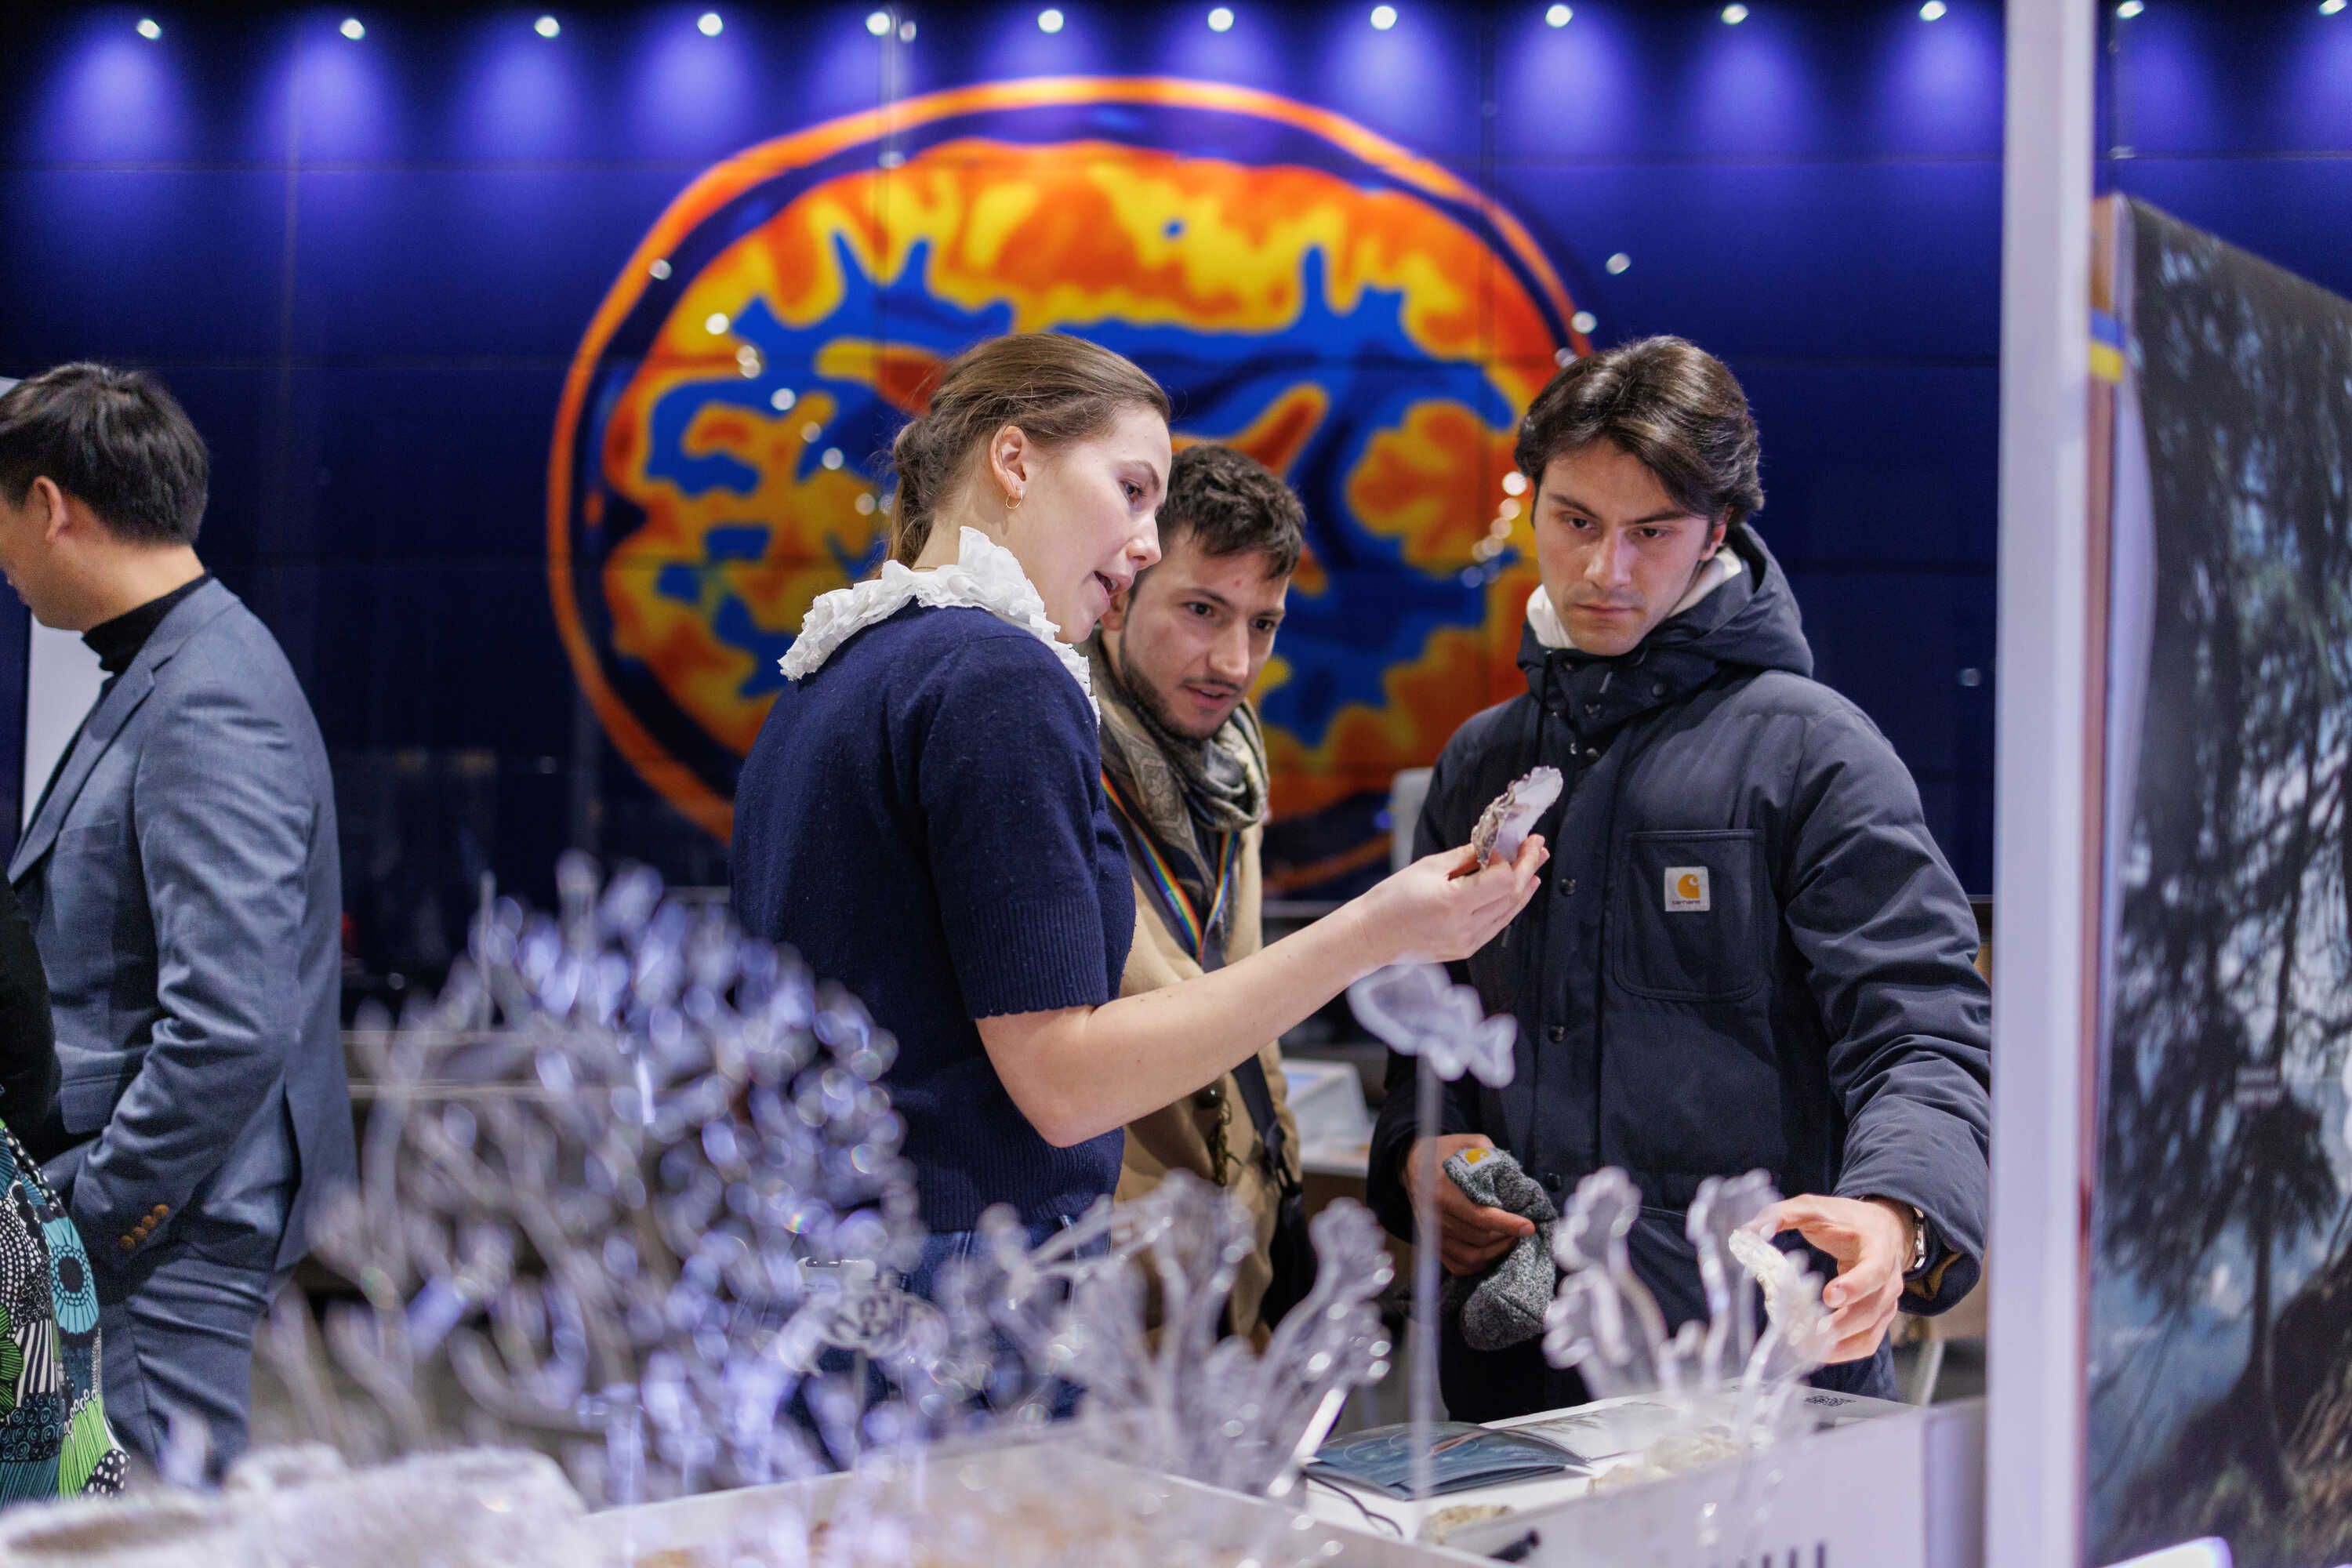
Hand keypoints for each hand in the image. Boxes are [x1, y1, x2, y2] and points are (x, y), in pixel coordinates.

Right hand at [1350, 837, 1546, 968]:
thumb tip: (1492, 846)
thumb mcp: (1428, 867)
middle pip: (1512, 896)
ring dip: (1524, 887)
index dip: (1514, 860)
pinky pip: (1497, 925)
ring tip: (1534, 866)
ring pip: (1509, 912)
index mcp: (1454, 903)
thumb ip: (1465, 856)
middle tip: (1537, 847)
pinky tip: (1516, 891)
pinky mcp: (1465, 949)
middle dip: (1528, 868)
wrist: (1371, 936)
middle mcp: (1465, 927)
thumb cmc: (1392, 899)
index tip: (1515, 843)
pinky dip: (1509, 905)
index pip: (1504, 880)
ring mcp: (1466, 942)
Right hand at [1404, 1134, 1536, 1275]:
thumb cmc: (1443, 1152)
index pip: (1479, 1216)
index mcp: (1443, 1190)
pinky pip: (1458, 1265)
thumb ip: (1489, 1153)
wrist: (1411, 1163)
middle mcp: (1435, 1216)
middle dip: (1506, 1236)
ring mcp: (1432, 1233)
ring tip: (1510, 1239)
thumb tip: (1513, 1173)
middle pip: (1479, 1238)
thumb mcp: (1467, 1142)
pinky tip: (1492, 1251)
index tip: (1528, 1226)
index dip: (1507, 1224)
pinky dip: (1479, 1264)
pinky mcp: (1432, 1243)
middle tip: (1522, 1229)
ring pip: (1471, 1255)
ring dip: (1496, 1251)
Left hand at [1757, 1194, 1914, 1363]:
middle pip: (1870, 1310)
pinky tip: (1816, 1352)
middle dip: (1839, 1326)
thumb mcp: (1814, 1207)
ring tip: (1803, 1348)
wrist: (1884, 1229)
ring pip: (1868, 1333)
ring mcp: (1887, 1302)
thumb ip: (1782, 1214)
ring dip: (1837, 1346)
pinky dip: (1843, 1352)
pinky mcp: (1880, 1318)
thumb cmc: (1845, 1218)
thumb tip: (1748, 1231)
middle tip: (1803, 1335)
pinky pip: (1866, 1343)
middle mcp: (1889, 1280)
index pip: (1874, 1272)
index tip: (1828, 1297)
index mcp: (1878, 1248)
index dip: (1854, 1287)